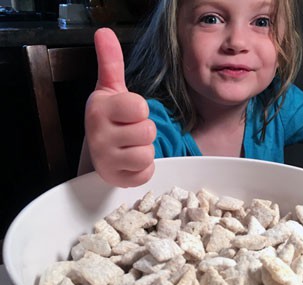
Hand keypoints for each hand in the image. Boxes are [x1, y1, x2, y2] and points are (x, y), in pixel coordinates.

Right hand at [85, 28, 155, 186]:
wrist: (100, 148)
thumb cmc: (110, 117)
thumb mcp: (110, 88)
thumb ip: (110, 61)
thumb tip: (104, 32)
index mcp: (99, 109)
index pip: (139, 107)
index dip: (140, 109)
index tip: (129, 112)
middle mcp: (98, 135)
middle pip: (147, 131)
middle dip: (144, 130)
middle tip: (130, 131)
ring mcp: (106, 160)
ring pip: (147, 153)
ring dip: (145, 149)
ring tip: (130, 146)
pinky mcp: (116, 179)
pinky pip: (145, 173)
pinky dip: (143, 168)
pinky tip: (130, 161)